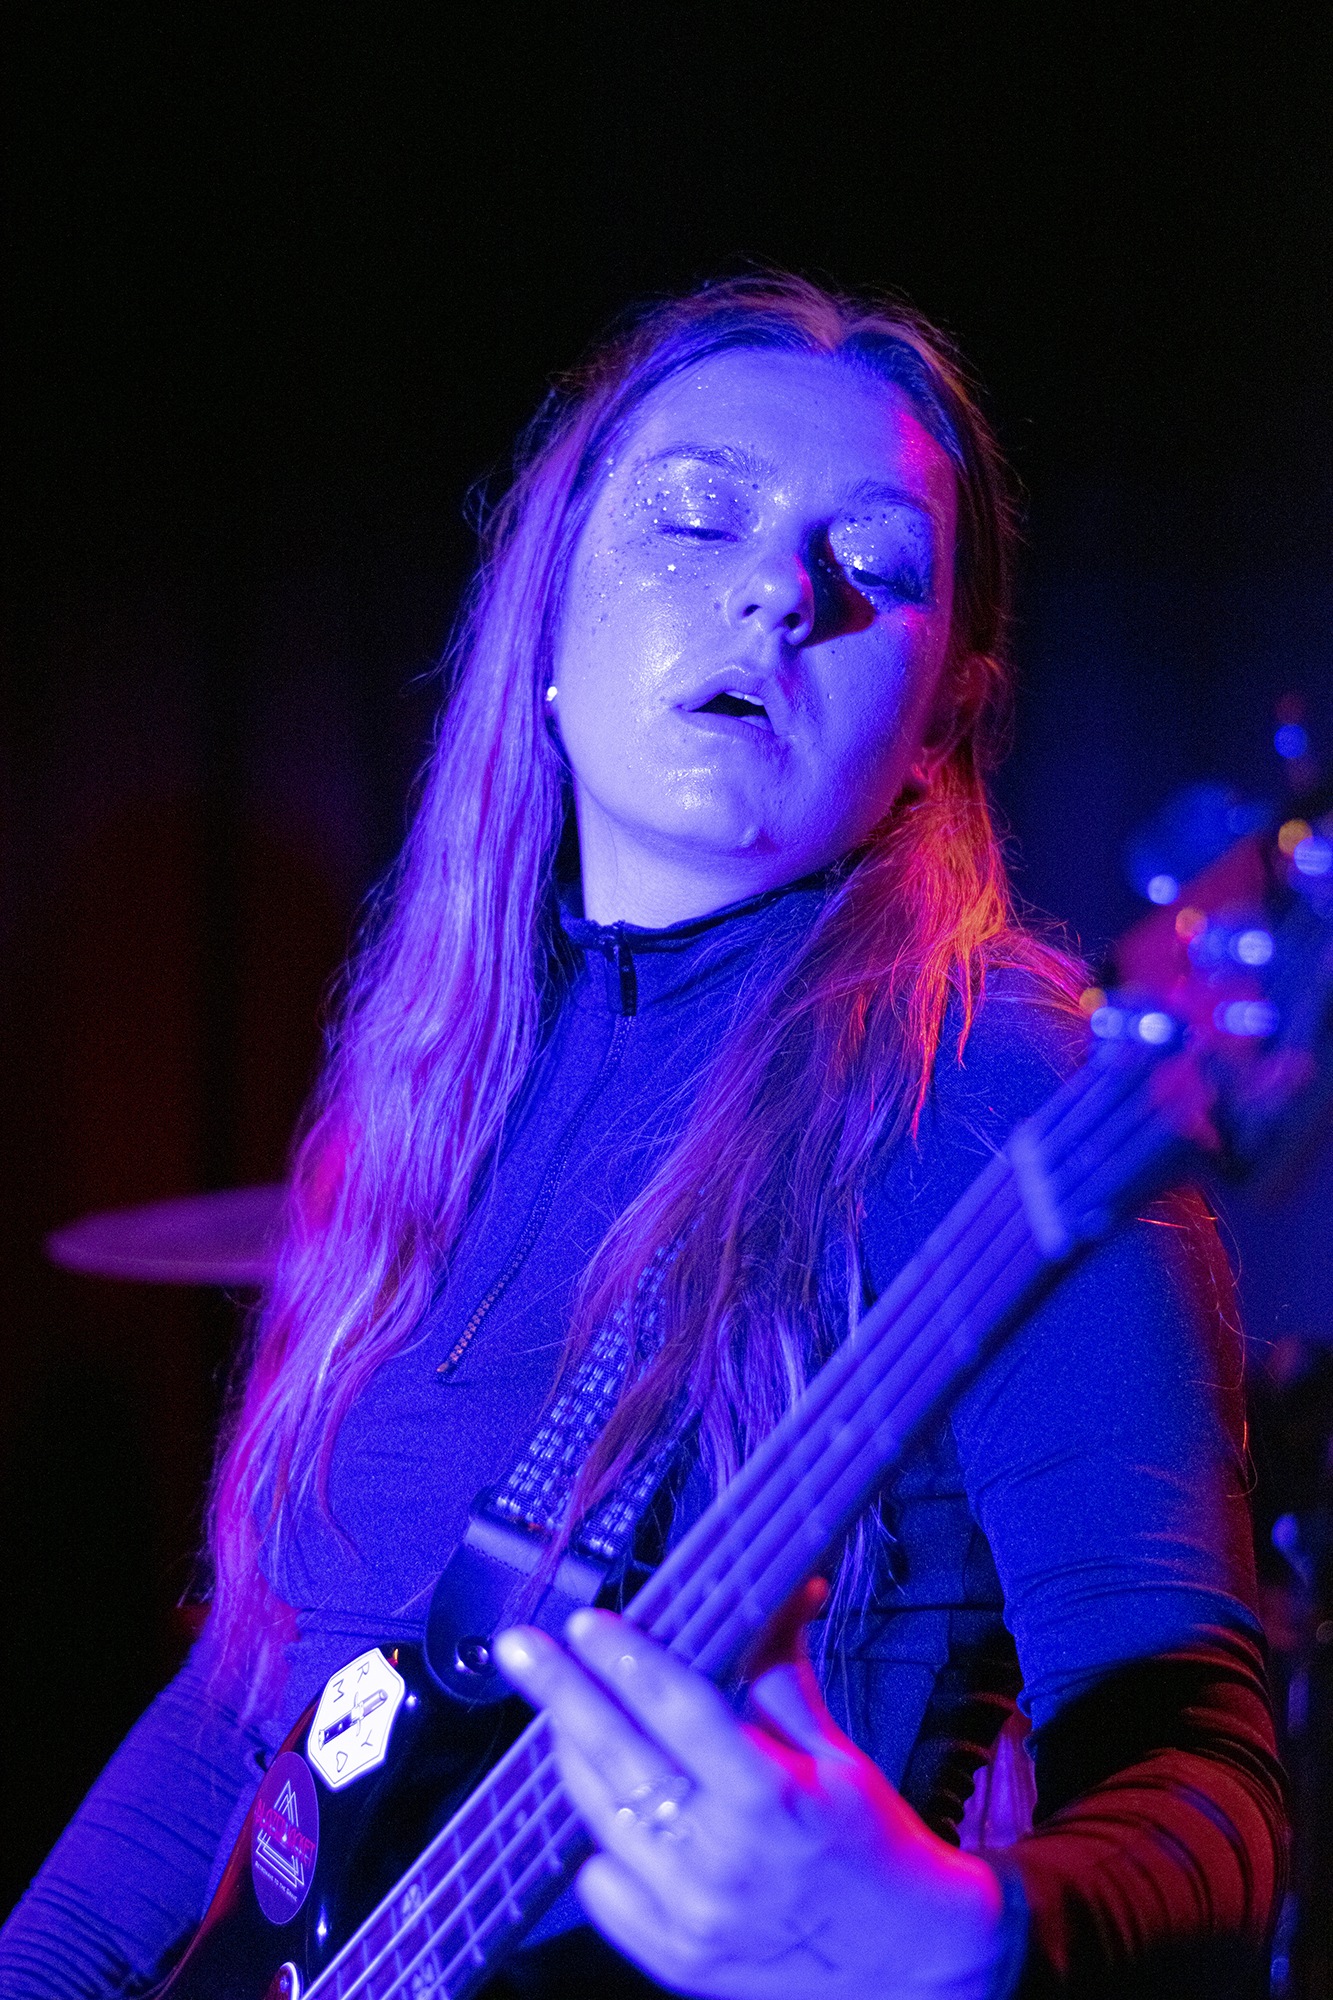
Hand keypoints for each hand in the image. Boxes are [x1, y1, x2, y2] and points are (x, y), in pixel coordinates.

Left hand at [493, 1597, 1006, 1998]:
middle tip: (523, 1649)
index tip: (589, 1623)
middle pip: (618, 1758)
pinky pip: (601, 1888)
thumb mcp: (835, 1753)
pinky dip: (596, 1838)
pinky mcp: (675, 1959)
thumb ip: (780, 1674)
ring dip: (571, 1756)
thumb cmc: (875, 1848)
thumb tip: (775, 1590)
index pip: (680, 1710)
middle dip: (560, 1693)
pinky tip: (604, 1803)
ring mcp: (692, 1917)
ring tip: (562, 1713)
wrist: (912, 1966)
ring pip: (598, 1817)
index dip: (627, 1660)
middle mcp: (723, 1860)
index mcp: (772, 1798)